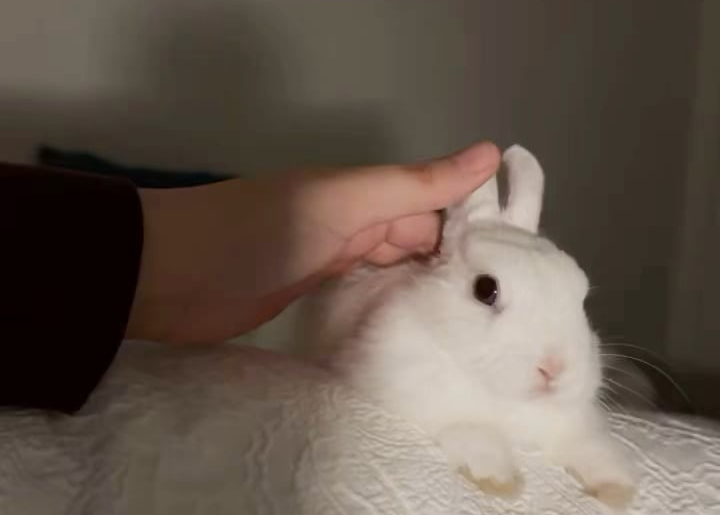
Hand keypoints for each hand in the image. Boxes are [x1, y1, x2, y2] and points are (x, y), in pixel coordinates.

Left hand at [126, 141, 499, 343]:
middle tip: (502, 318)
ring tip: (473, 332)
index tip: (516, 279)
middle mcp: (353, 226)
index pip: (434, 213)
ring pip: (392, 272)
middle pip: (416, 245)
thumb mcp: (342, 202)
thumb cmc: (258, 232)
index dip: (473, 238)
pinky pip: (363, 296)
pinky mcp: (310, 297)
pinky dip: (388, 309)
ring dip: (424, 294)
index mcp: (364, 197)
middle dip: (454, 273)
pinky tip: (416, 332)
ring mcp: (330, 263)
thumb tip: (492, 152)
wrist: (169, 276)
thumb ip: (413, 185)